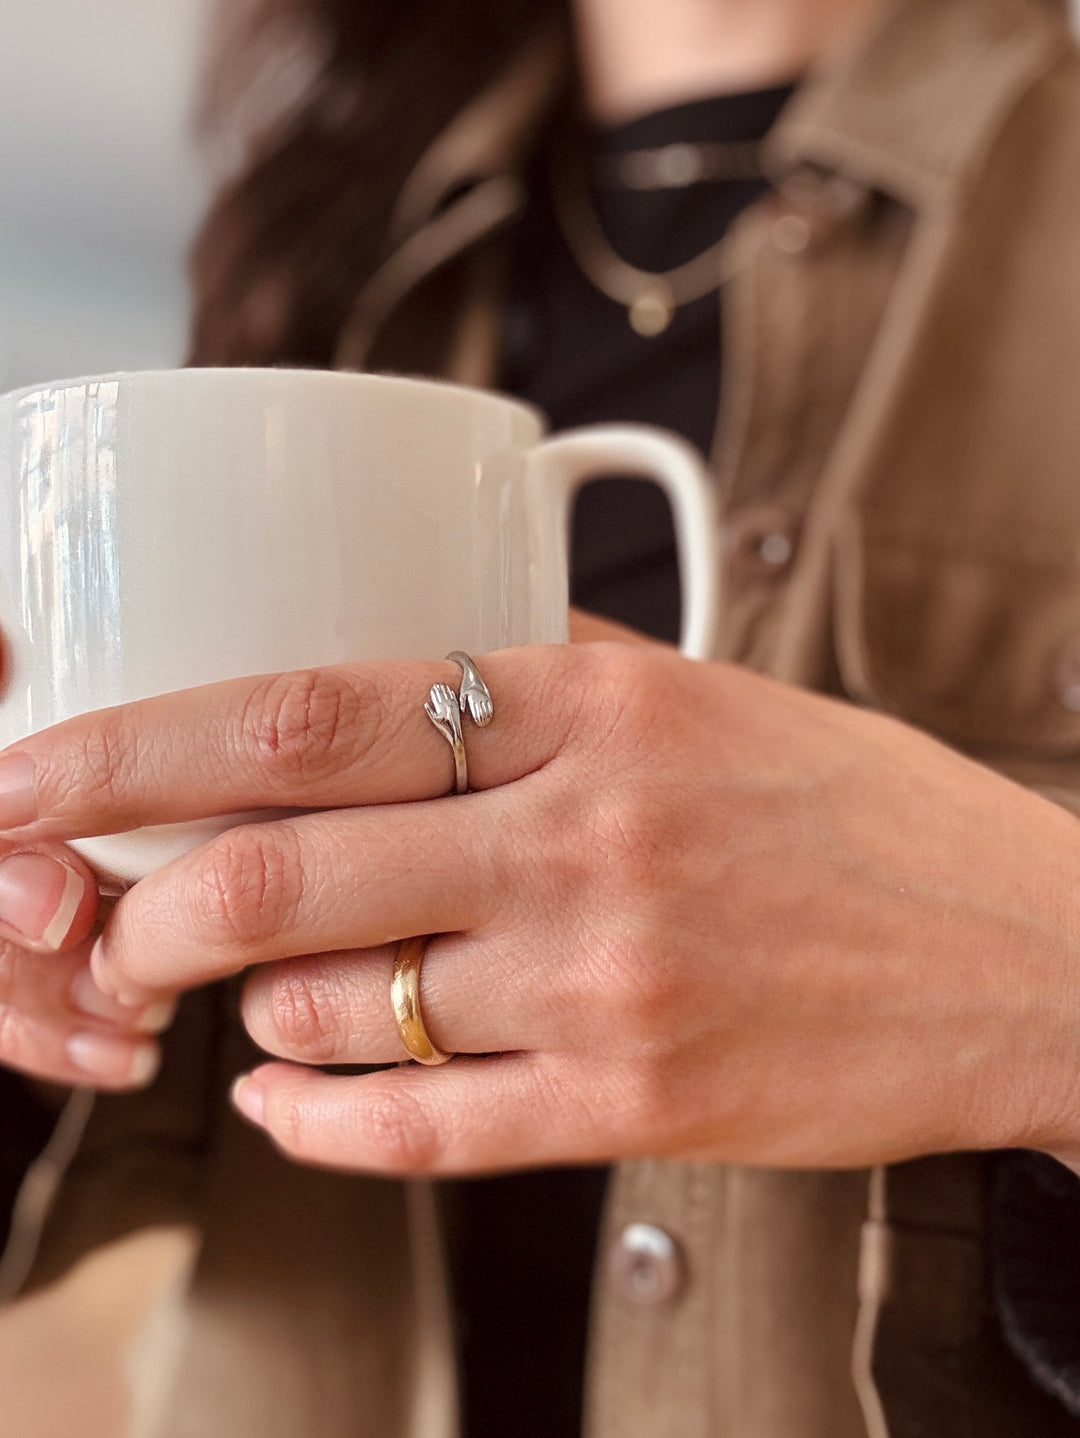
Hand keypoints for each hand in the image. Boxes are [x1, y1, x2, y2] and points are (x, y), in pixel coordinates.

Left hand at [2, 642, 1078, 1172]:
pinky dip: (316, 1119)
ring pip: (334, 1005)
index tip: (35, 776)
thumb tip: (410, 667)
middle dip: (144, 902)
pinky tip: (289, 1099)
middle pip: (280, 865)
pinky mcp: (634, 1100)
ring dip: (252, 1007)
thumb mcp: (710, 697)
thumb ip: (551, 676)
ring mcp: (607, 979)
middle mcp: (586, 836)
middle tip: (108, 917)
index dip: (134, 745)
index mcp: (596, 705)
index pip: (306, 712)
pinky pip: (418, 1123)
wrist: (1014, 951)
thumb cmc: (859, 814)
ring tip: (255, 995)